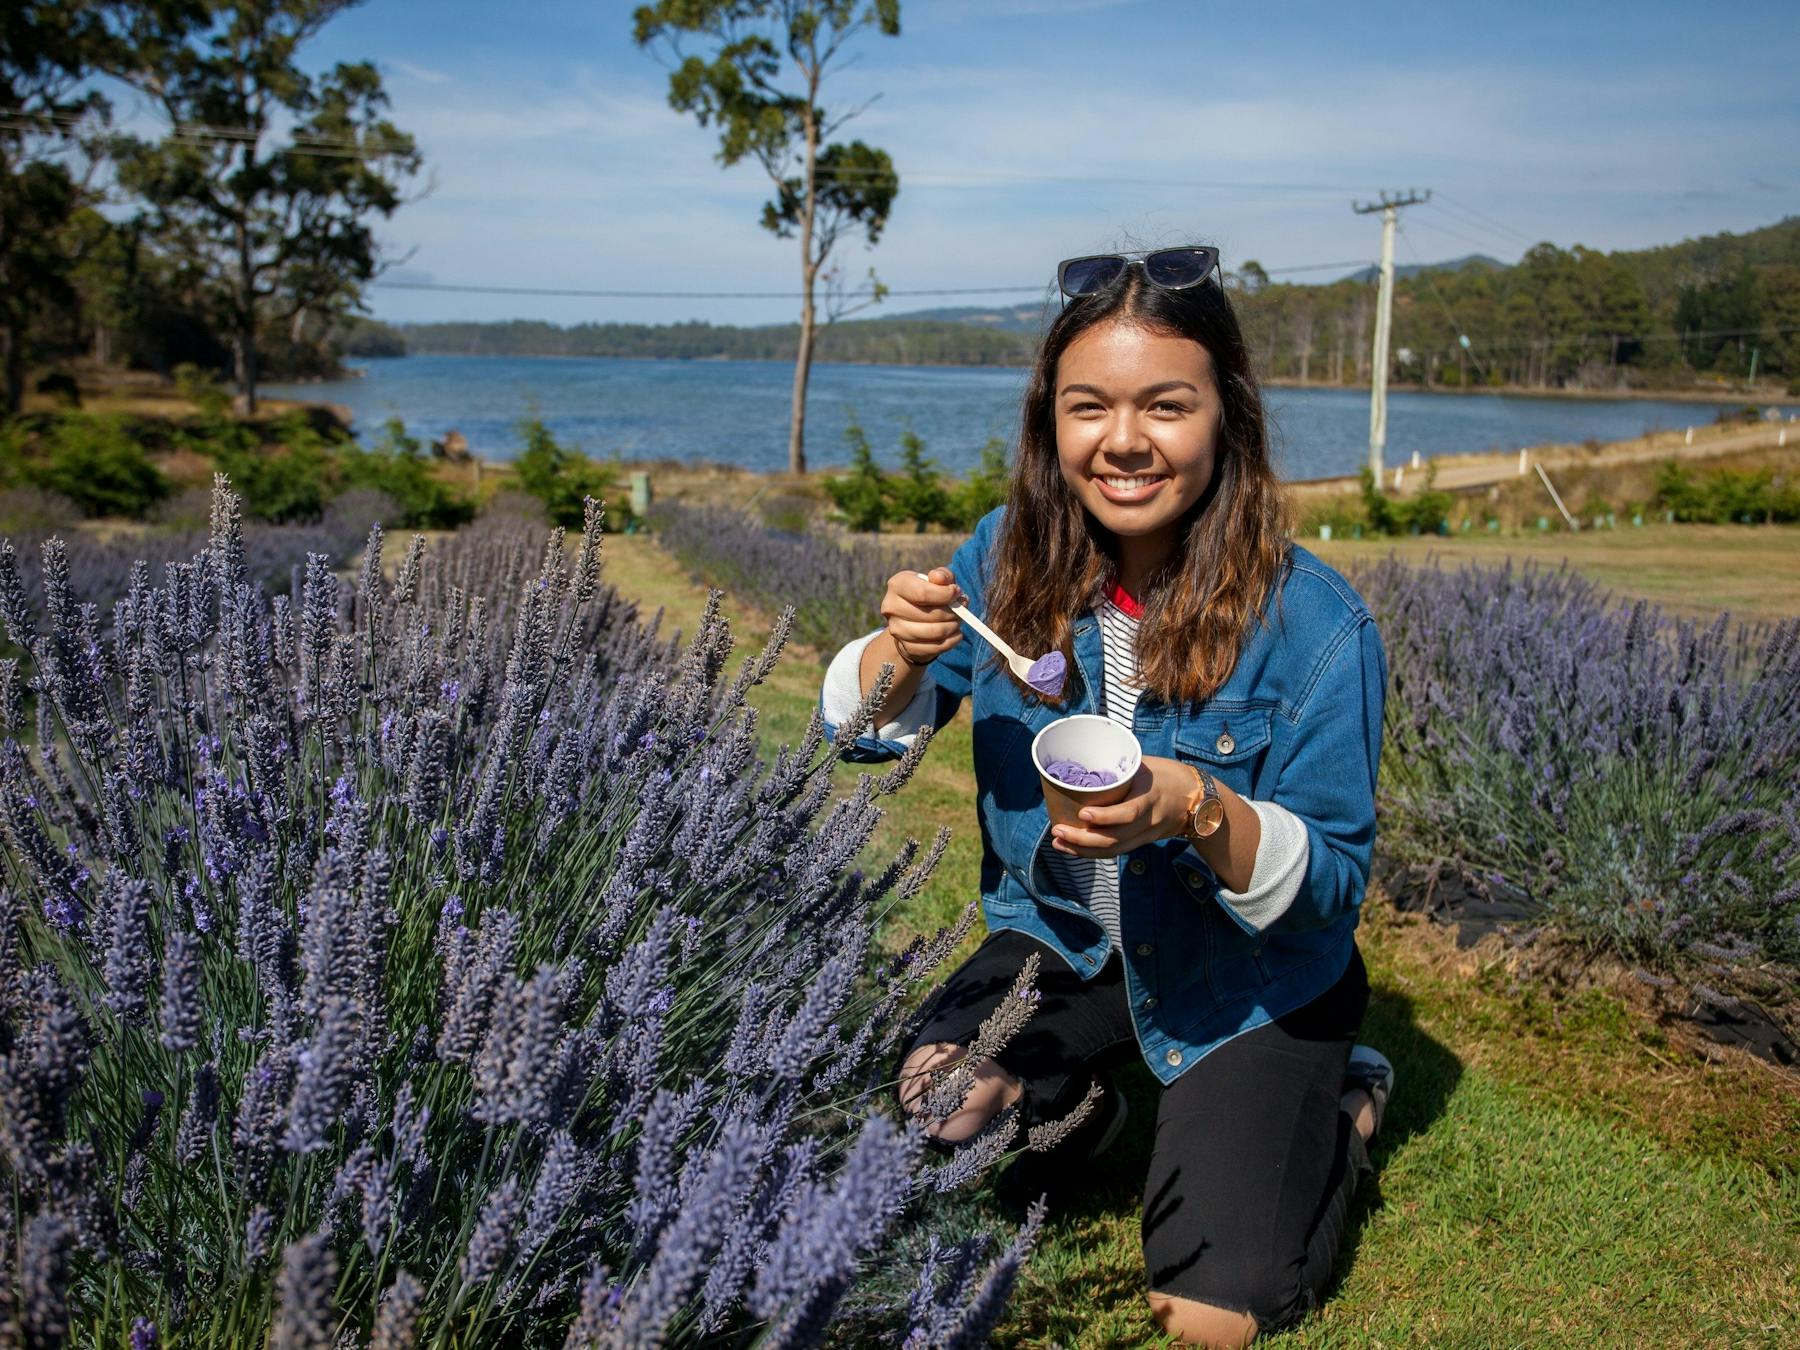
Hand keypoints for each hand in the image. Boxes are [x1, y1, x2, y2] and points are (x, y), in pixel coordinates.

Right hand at [878, 566, 965, 667]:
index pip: (922, 593)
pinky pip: (935, 647)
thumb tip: (940, 579)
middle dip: (952, 613)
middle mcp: (891, 607)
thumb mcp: (937, 580)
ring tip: (956, 621)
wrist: (913, 619)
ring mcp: (896, 629)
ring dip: (953, 627)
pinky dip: (951, 641)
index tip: (957, 594)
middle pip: (930, 614)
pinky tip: (954, 633)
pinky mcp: (906, 647)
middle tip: (960, 610)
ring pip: (934, 632)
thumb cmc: (929, 593)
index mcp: (897, 584)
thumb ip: (943, 575)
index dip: (945, 595)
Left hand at [1049, 755, 1193, 857]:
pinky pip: (1116, 851)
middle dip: (1083, 839)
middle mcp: (1149, 821)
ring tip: (1058, 843)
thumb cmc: (1168, 774)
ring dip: (1082, 850)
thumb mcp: (1146, 765)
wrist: (1198, 799)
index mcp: (1151, 797)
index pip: (1129, 813)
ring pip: (1113, 850)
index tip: (1082, 812)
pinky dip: (1092, 852)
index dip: (1105, 817)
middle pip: (1115, 839)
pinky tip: (1073, 848)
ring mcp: (1145, 835)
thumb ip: (1118, 769)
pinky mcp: (1141, 841)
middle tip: (1057, 830)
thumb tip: (1082, 764)